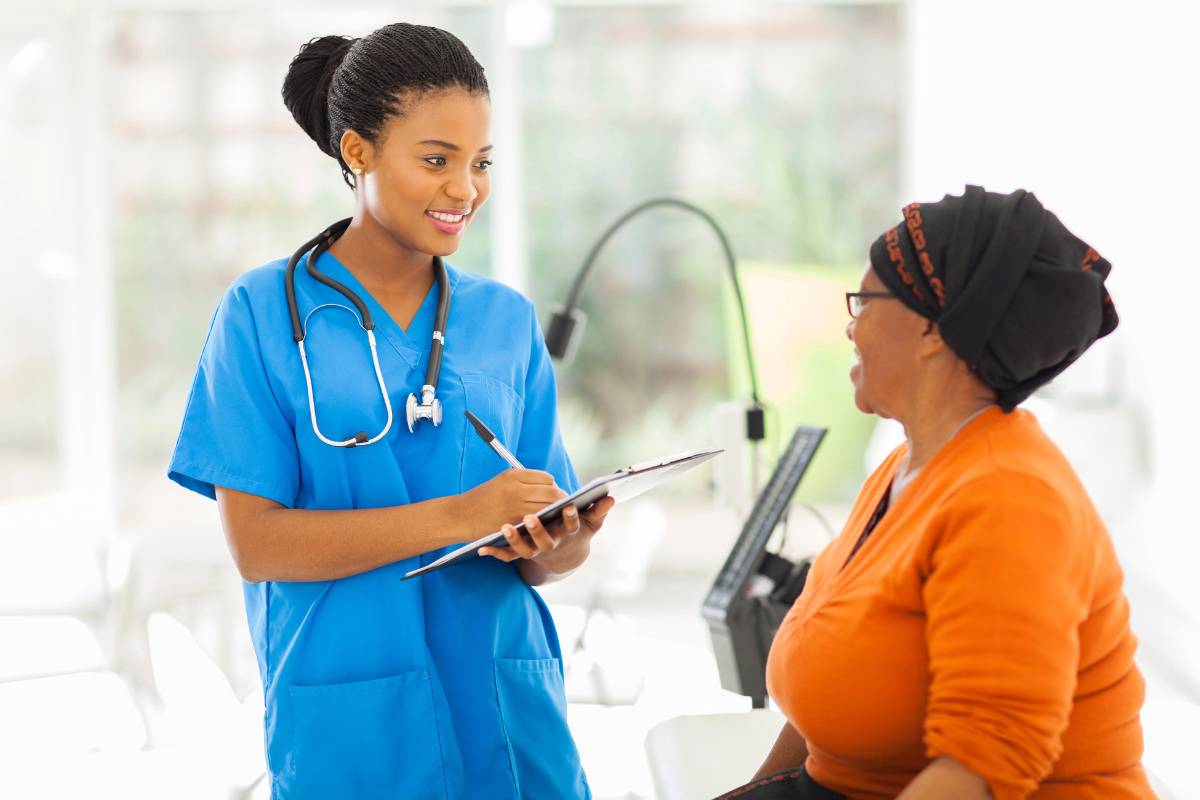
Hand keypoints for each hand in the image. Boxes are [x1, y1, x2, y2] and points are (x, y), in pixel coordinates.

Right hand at [460, 469, 562, 535]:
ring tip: (555, 516)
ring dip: (554, 513)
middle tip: (563, 506)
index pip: (546, 478)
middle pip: (551, 493)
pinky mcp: (513, 524)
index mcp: (513, 475)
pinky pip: (536, 523)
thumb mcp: (502, 481)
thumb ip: (525, 482)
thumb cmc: (483, 498)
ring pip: (547, 509)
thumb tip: (550, 486)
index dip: (554, 486)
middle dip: (560, 500)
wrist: (460, 515)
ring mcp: (515, 507)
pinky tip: (544, 525)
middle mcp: (515, 489)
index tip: (555, 492)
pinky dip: (543, 523)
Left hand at [479, 495, 615, 580]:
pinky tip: (482, 549)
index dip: (570, 517)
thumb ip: (599, 511)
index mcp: (568, 534)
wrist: (565, 558)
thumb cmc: (578, 532)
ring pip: (524, 549)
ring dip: (514, 541)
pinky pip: (507, 556)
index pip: (571, 525)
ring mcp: (535, 551)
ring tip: (504, 528)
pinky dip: (495, 553)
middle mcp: (551, 544)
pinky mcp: (522, 555)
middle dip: (538, 530)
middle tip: (530, 517)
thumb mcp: (592, 524)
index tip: (568, 506)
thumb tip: (611, 498)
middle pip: (544, 541)